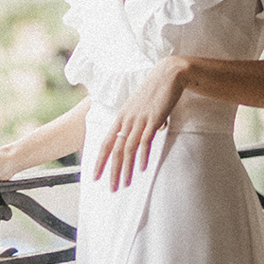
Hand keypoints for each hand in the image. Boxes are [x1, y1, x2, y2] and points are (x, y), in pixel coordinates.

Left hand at [94, 56, 186, 191]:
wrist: (168, 74)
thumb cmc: (156, 90)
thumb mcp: (142, 107)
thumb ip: (142, 121)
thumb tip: (151, 132)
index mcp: (121, 117)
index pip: (105, 142)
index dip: (99, 161)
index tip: (95, 177)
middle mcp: (127, 120)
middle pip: (114, 150)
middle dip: (111, 172)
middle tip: (111, 189)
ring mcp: (139, 120)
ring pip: (127, 149)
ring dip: (125, 169)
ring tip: (124, 184)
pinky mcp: (153, 119)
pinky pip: (145, 141)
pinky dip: (142, 156)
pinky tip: (140, 169)